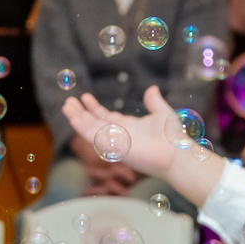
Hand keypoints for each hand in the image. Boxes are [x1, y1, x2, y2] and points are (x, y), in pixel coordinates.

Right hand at [58, 87, 192, 184]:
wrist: (178, 154)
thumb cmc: (173, 138)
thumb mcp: (162, 113)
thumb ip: (154, 102)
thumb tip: (151, 89)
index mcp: (128, 127)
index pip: (105, 117)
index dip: (94, 108)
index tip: (85, 97)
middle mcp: (119, 136)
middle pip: (94, 123)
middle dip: (81, 113)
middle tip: (68, 102)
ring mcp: (115, 142)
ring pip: (91, 130)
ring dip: (77, 119)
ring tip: (66, 106)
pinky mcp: (114, 148)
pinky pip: (95, 138)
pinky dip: (83, 128)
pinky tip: (74, 118)